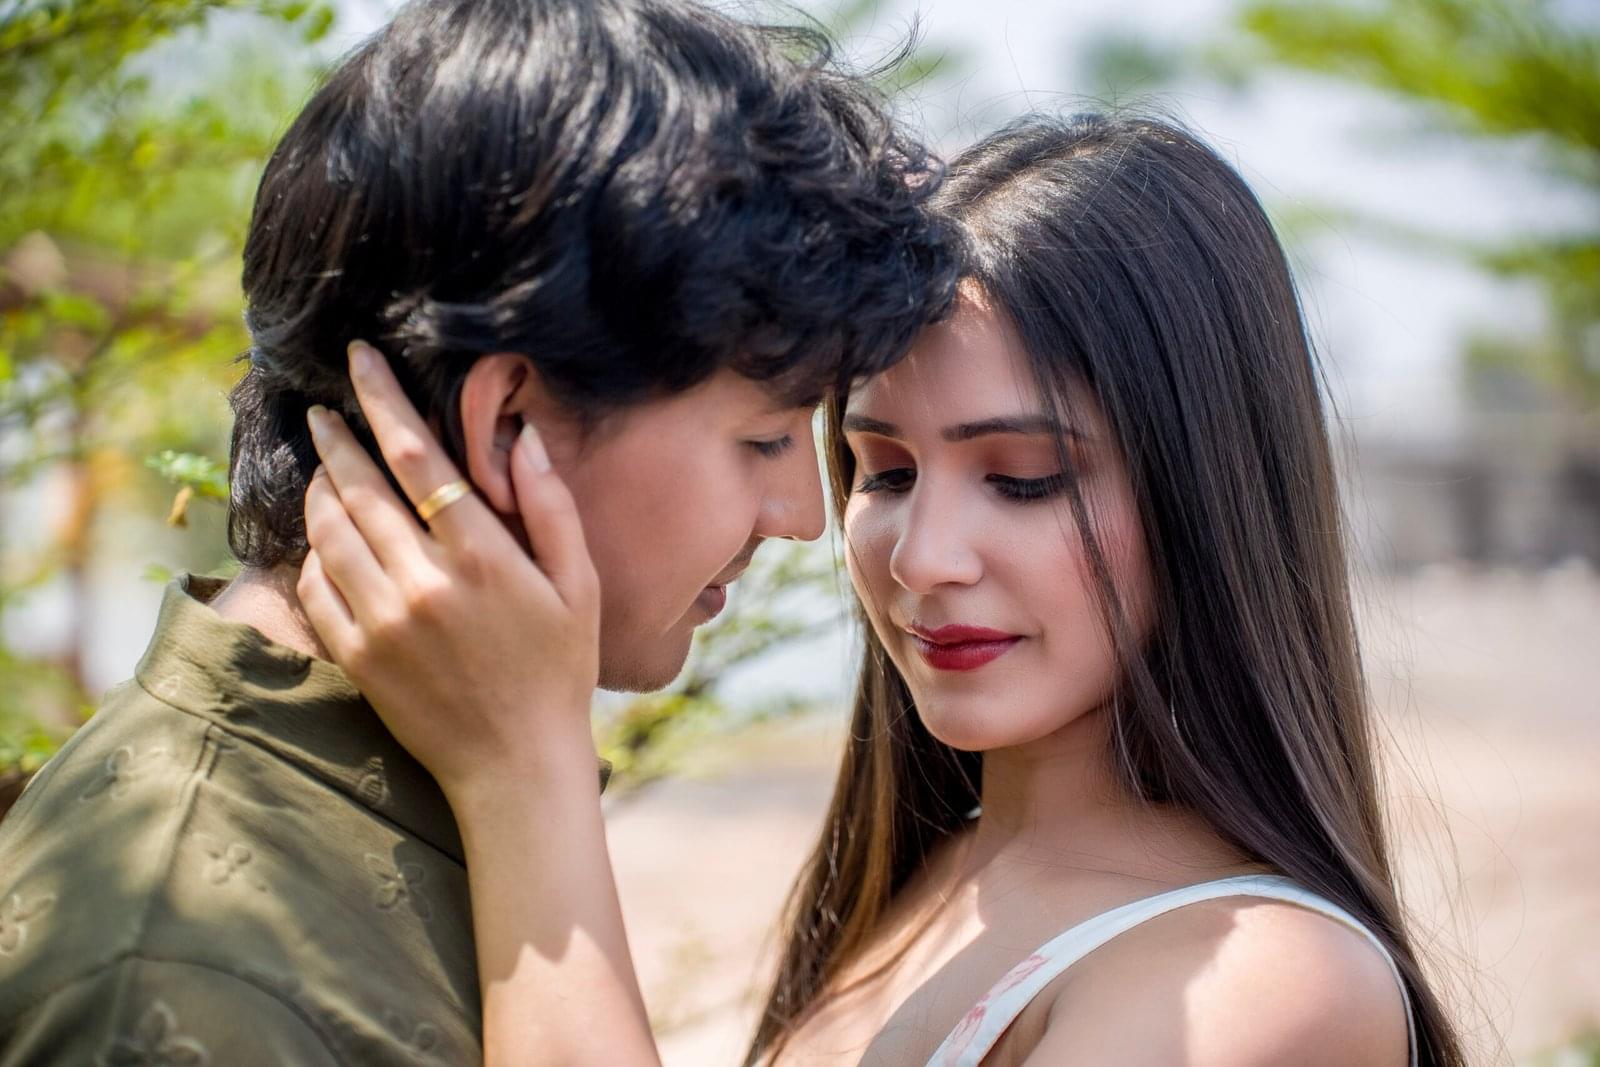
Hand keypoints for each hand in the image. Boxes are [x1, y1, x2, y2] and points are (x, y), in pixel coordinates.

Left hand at [298, 341, 600, 801]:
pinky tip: (326, 543)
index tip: (359, 361)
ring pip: (329, 533)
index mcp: (483, 559)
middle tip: (320, 409)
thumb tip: (521, 438)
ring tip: (324, 470)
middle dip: (335, 439)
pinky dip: (314, 554)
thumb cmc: (558, 671)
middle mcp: (424, 584)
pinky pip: (316, 588)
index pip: (419, 458)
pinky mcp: (357, 657)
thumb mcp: (578, 587)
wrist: (515, 766)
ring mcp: (383, 623)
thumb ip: (551, 510)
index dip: (384, 401)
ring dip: (320, 491)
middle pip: (359, 487)